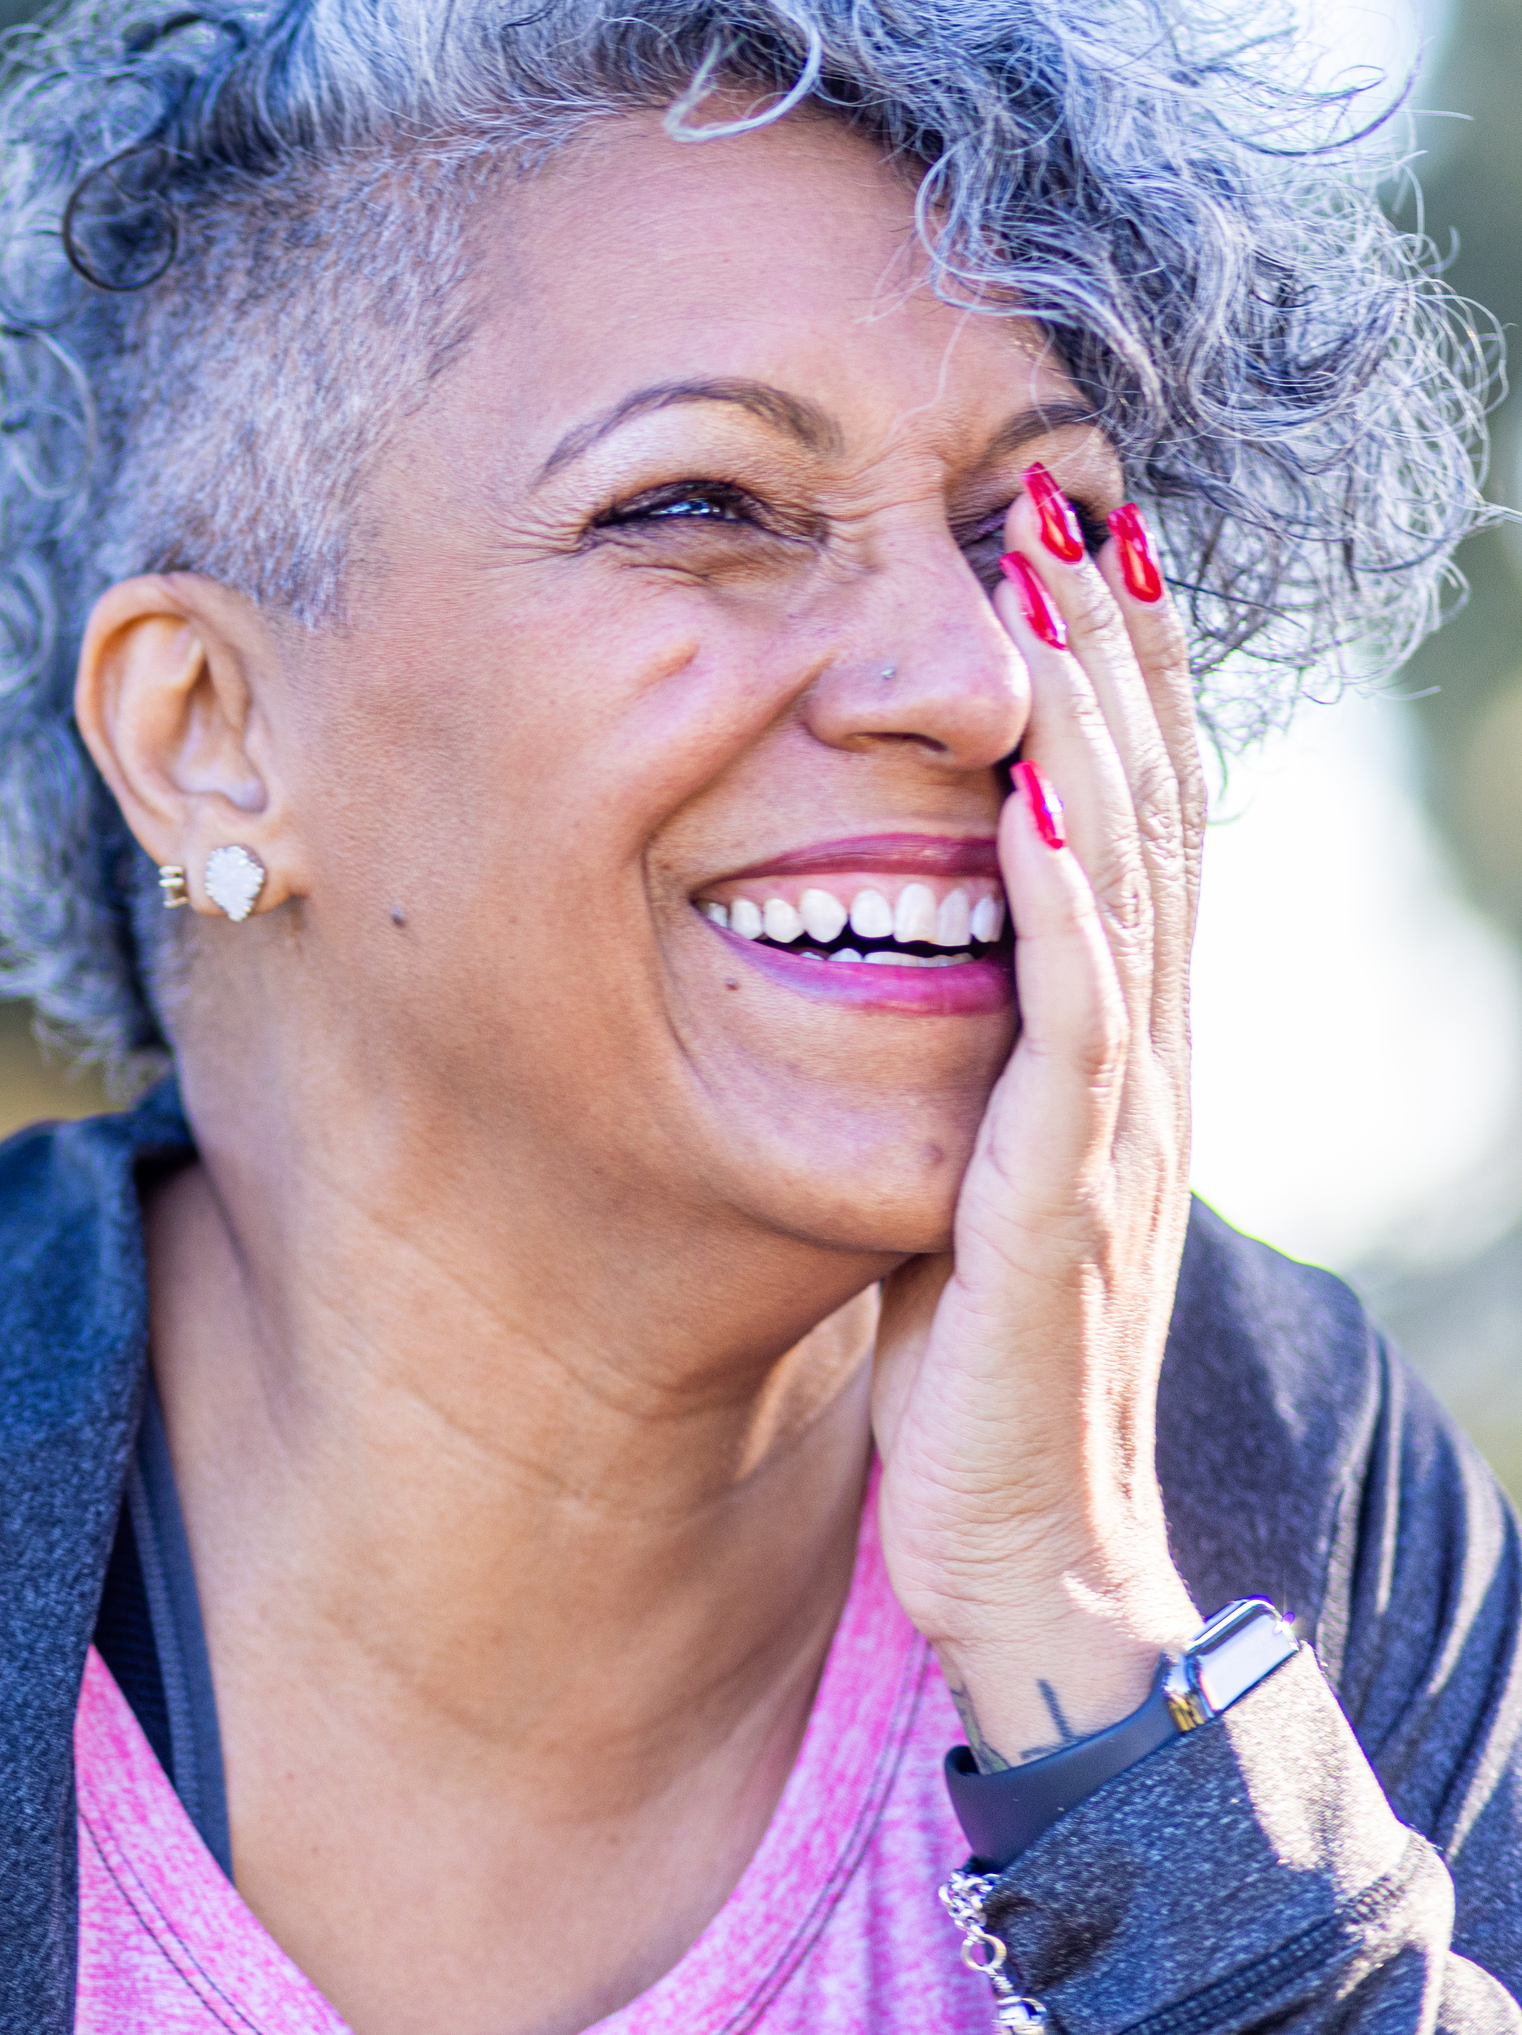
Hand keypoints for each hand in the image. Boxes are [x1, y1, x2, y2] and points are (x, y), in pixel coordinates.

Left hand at [870, 473, 1205, 1760]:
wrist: (1022, 1553)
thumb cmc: (975, 1370)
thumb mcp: (958, 1170)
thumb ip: (952, 1059)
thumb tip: (889, 953)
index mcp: (1106, 1044)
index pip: (1120, 815)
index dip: (1105, 673)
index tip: (1063, 528)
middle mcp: (1133, 1057)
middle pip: (1145, 802)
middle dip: (1114, 643)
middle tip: (1074, 482)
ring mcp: (1110, 1118)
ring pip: (1126, 874)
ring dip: (1098, 715)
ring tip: (1061, 570)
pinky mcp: (1057, 1192)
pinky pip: (1073, 1014)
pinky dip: (1063, 893)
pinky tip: (1036, 791)